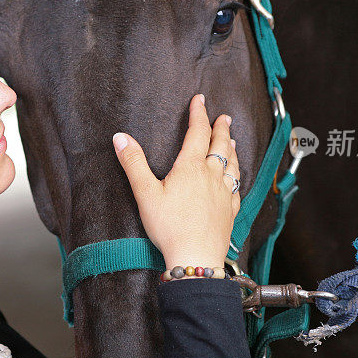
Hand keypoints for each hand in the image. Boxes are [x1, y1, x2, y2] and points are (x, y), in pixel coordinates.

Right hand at [112, 94, 240, 274]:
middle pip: (220, 145)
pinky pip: (237, 187)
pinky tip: (235, 178)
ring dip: (232, 149)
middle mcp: (212, 176)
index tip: (199, 100)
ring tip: (232, 140)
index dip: (198, 114)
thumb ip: (134, 163)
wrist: (195, 257)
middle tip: (223, 117)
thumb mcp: (145, 193)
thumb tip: (121, 137)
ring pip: (232, 164)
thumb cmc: (169, 226)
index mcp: (191, 167)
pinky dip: (237, 176)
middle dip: (221, 128)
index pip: (197, 133)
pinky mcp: (230, 210)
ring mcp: (224, 193)